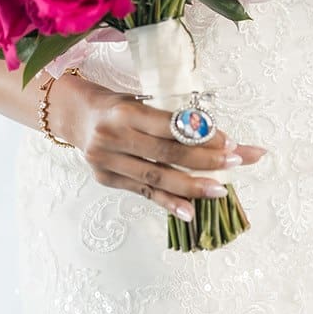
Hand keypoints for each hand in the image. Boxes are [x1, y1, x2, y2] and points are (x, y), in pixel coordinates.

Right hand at [51, 74, 265, 225]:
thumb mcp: (142, 103)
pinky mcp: (107, 179)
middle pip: (166, 153)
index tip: (230, 141)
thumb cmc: (119, 106)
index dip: (201, 135)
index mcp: (126, 112)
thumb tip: (220, 137)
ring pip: (156, 178)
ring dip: (192, 186)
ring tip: (220, 190)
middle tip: (235, 162)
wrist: (77, 116)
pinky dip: (169, 202)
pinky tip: (190, 210)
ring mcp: (108, 162)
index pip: (171, 126)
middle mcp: (114, 137)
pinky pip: (144, 192)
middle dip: (205, 160)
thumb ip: (174, 121)